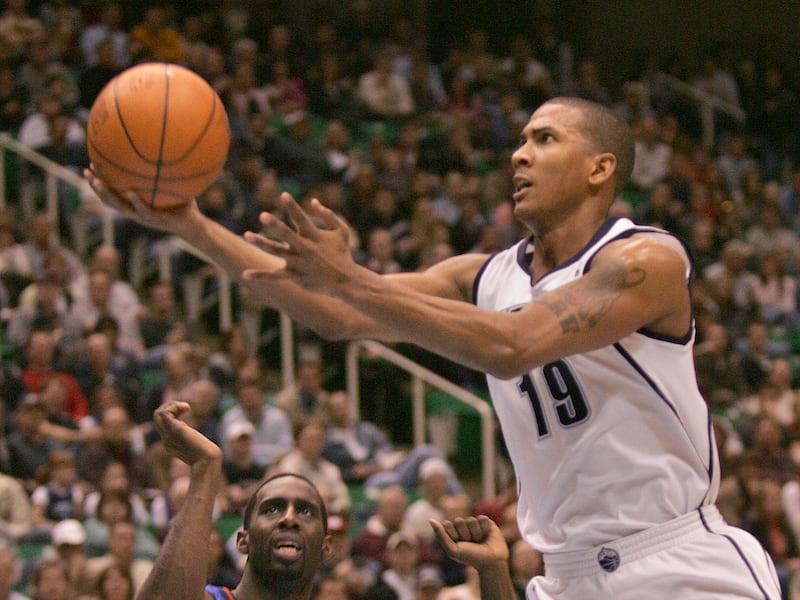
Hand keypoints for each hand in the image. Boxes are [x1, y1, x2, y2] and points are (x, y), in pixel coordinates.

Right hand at [83, 167, 198, 234]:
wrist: (194, 225)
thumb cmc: (182, 205)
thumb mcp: (171, 186)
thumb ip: (164, 172)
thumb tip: (164, 148)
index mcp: (135, 205)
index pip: (112, 193)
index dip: (99, 183)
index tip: (89, 167)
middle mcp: (136, 211)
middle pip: (109, 200)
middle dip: (96, 187)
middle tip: (86, 173)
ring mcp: (144, 217)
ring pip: (120, 207)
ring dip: (108, 194)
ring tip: (99, 182)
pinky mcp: (155, 220)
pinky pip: (143, 210)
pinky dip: (135, 201)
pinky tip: (130, 192)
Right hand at [153, 401, 221, 466]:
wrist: (207, 462)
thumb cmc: (208, 457)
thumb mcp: (198, 447)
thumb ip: (193, 442)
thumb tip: (199, 439)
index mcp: (170, 443)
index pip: (163, 425)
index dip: (173, 414)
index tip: (186, 412)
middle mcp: (166, 439)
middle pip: (157, 418)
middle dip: (169, 407)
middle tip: (185, 407)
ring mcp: (168, 435)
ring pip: (158, 414)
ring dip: (171, 405)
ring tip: (186, 407)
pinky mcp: (174, 430)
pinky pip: (164, 413)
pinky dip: (174, 406)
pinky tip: (187, 408)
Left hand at [242, 192, 357, 293]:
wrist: (346, 281)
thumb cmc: (342, 253)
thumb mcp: (341, 231)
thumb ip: (328, 215)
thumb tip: (313, 201)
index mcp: (314, 236)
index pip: (301, 218)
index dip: (293, 206)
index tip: (283, 194)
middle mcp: (305, 248)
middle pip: (287, 235)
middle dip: (275, 225)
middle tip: (263, 215)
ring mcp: (299, 263)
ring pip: (276, 252)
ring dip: (261, 243)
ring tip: (247, 235)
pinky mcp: (295, 276)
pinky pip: (275, 276)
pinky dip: (260, 275)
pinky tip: (245, 275)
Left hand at [430, 515, 509, 568]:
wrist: (491, 563)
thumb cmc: (471, 558)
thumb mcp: (453, 550)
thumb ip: (441, 535)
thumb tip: (431, 520)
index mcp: (452, 531)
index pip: (447, 524)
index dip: (453, 536)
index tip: (459, 545)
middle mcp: (463, 526)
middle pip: (458, 521)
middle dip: (465, 535)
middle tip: (471, 544)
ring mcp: (474, 523)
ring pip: (471, 520)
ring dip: (476, 534)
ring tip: (479, 541)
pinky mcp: (486, 522)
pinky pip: (482, 518)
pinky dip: (484, 529)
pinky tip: (486, 536)